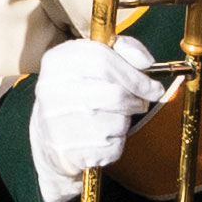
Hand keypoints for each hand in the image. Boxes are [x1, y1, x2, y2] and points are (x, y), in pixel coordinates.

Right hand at [24, 34, 172, 187]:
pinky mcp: (69, 151)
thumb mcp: (91, 59)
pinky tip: (102, 135)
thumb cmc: (78, 89)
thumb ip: (122, 49)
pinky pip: (112, 146)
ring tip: (112, 117)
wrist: (47, 133)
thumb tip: (146, 62)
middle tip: (140, 102)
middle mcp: (53, 91)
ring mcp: (58, 124)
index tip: (154, 87)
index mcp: (57, 62)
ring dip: (124, 121)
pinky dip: (116, 141)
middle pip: (115, 95)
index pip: (103, 62)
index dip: (136, 76)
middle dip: (136, 100)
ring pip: (117, 122)